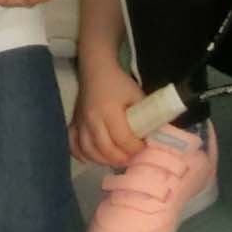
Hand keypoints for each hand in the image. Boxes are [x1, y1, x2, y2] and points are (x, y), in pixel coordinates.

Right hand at [69, 51, 147, 169]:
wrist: (97, 71)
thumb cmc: (120, 84)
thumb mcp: (138, 96)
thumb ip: (147, 117)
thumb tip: (157, 138)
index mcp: (109, 110)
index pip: (123, 139)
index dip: (137, 148)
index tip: (145, 146)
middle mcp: (92, 119)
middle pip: (106, 150)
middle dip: (123, 158)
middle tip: (133, 155)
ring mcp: (81, 123)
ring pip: (90, 152)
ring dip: (105, 160)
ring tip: (118, 158)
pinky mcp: (74, 124)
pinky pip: (74, 146)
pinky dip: (83, 156)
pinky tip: (96, 157)